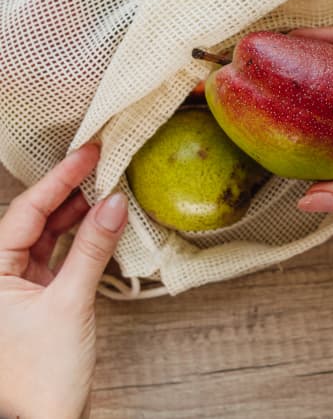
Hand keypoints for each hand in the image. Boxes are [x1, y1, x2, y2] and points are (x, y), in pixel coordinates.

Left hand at [0, 144, 127, 418]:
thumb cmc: (41, 378)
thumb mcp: (70, 303)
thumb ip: (92, 249)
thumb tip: (114, 204)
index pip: (26, 211)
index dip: (59, 178)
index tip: (87, 153)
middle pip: (35, 217)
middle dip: (68, 191)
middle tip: (100, 164)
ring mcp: (18, 284)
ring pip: (47, 234)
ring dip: (77, 213)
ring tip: (105, 189)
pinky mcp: (39, 295)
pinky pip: (59, 254)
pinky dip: (80, 238)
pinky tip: (100, 223)